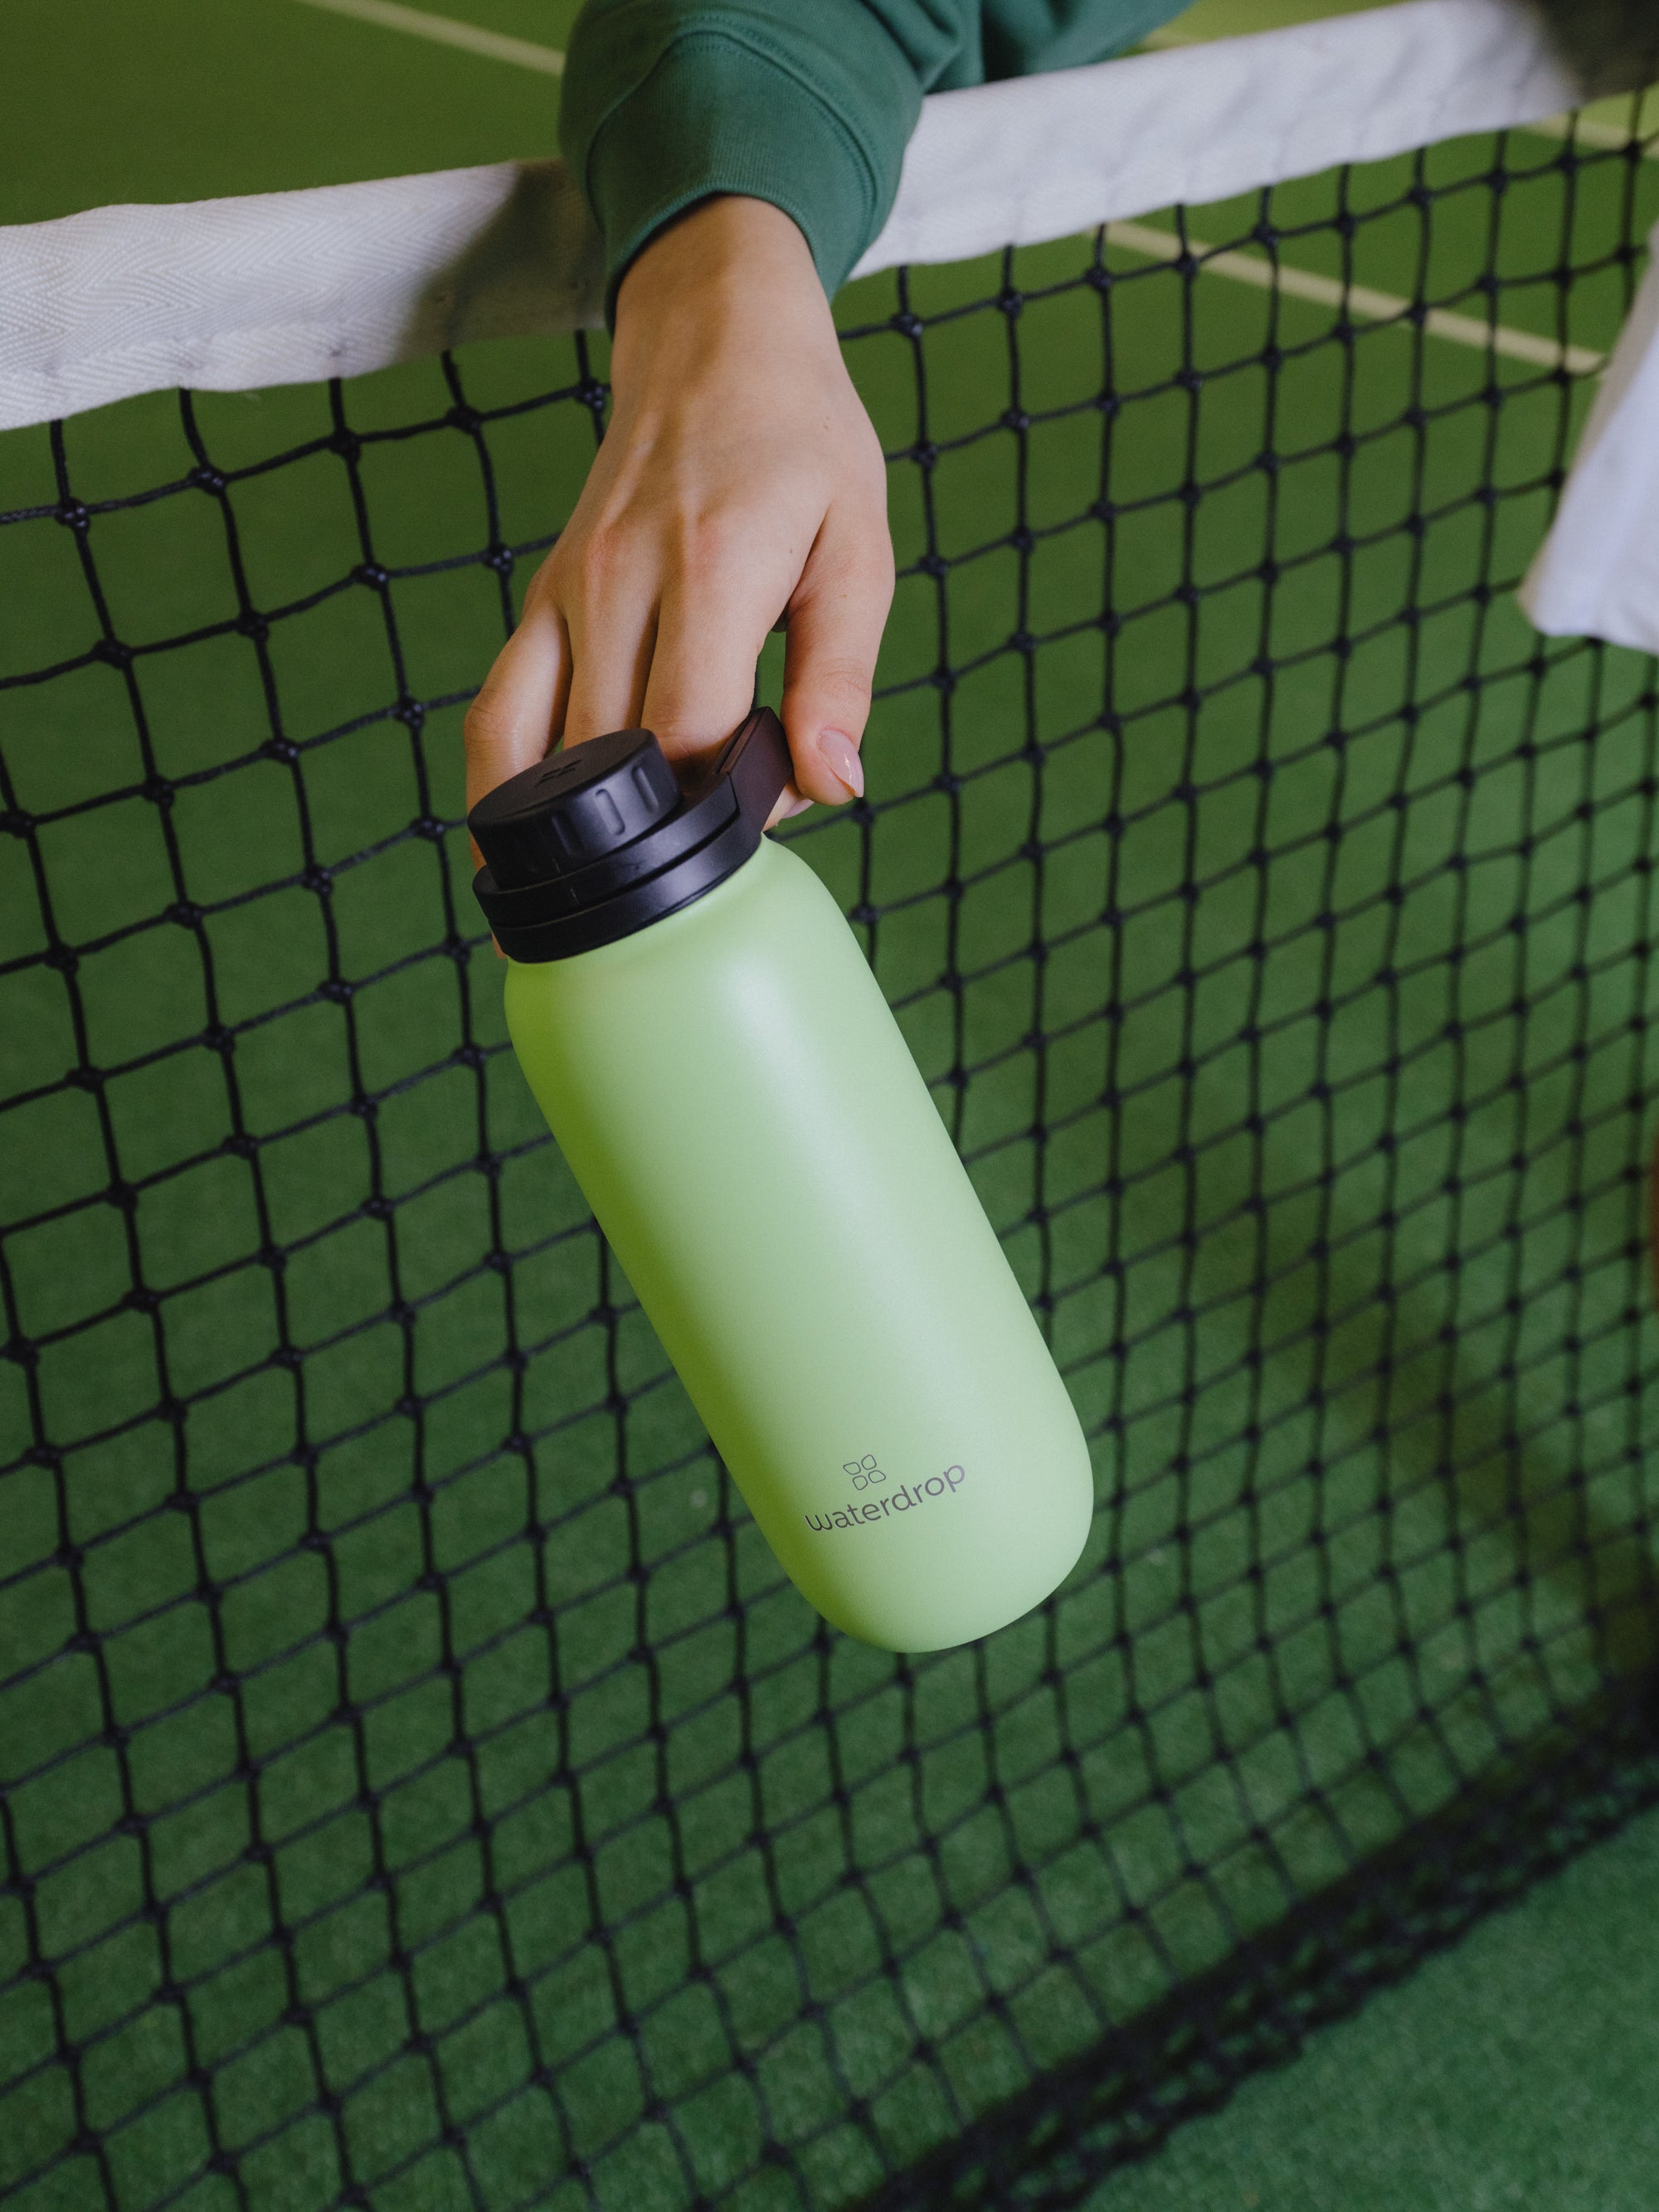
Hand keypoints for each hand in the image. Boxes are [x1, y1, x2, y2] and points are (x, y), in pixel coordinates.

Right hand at [463, 194, 893, 842]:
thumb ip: (842, 676)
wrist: (712, 340)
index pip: (693, 730)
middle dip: (661, 829)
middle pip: (614, 757)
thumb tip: (830, 786)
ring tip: (600, 903)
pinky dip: (500, 791)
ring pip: (533, 750)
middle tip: (707, 855)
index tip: (766, 813)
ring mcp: (565, 592)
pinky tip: (516, 856)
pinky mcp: (538, 602)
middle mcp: (619, 579)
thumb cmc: (800, 448)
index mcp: (711, 565)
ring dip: (566, 836)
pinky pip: (496, 715)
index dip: (729, 803)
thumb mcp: (857, 550)